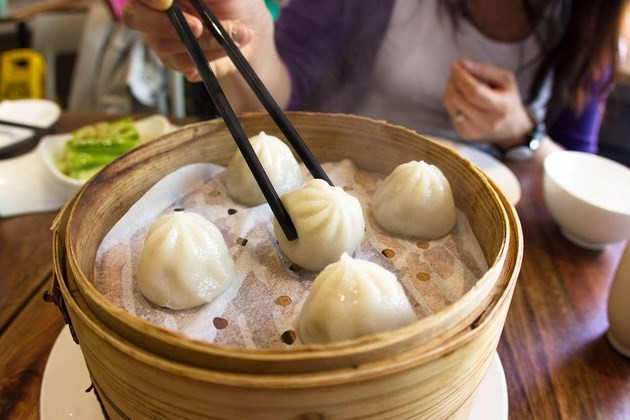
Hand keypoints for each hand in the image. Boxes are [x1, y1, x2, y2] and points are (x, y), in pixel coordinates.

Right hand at [122, 0, 270, 81]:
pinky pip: (183, 64)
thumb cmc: (234, 0)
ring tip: (236, 33)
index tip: (167, 2)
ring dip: (204, 41)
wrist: (250, 27)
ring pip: (165, 44)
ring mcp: (158, 37)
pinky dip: (210, 56)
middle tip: (199, 27)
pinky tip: (227, 47)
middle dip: (168, 25)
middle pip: (134, 17)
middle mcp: (151, 10)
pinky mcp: (174, 61)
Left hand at [442, 59, 533, 147]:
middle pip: (459, 98)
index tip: (456, 66)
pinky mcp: (464, 134)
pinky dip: (452, 100)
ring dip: (450, 89)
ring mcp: (474, 130)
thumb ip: (485, 70)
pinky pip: (450, 111)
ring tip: (458, 82)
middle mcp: (487, 122)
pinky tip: (461, 96)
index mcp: (501, 107)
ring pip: (450, 104)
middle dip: (454, 81)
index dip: (462, 78)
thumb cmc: (507, 99)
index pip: (475, 92)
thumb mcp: (505, 80)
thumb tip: (462, 63)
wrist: (510, 127)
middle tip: (457, 72)